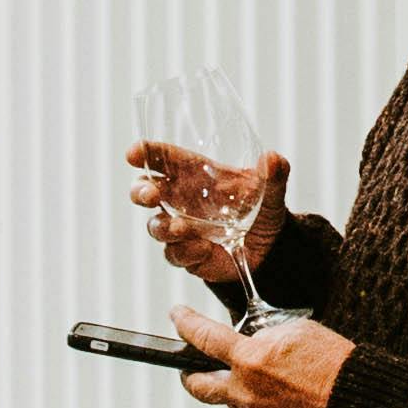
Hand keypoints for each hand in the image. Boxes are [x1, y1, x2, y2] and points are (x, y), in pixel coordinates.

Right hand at [122, 134, 286, 285]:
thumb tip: (272, 159)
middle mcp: (181, 199)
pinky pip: (174, 254)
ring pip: (155, 226)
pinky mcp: (186, 254)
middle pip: (144, 191)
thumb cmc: (263, 209)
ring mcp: (180, 228)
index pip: (163, 158)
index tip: (133, 153)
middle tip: (150, 196)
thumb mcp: (272, 191)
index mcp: (194, 174)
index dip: (145, 153)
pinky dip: (184, 251)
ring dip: (163, 227)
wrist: (270, 249)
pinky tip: (202, 249)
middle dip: (140, 191)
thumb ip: (274, 174)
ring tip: (182, 229)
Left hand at [174, 305, 348, 407]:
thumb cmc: (331, 361)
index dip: (186, 324)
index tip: (177, 316)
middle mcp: (246, 390)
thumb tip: (253, 340)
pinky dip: (265, 403)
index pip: (204, 338)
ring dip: (239, 388)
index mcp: (249, 359)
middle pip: (199, 386)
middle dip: (189, 375)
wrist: (355, 399)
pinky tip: (286, 394)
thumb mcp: (294, 331)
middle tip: (189, 368)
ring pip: (234, 401)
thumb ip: (265, 336)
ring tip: (264, 377)